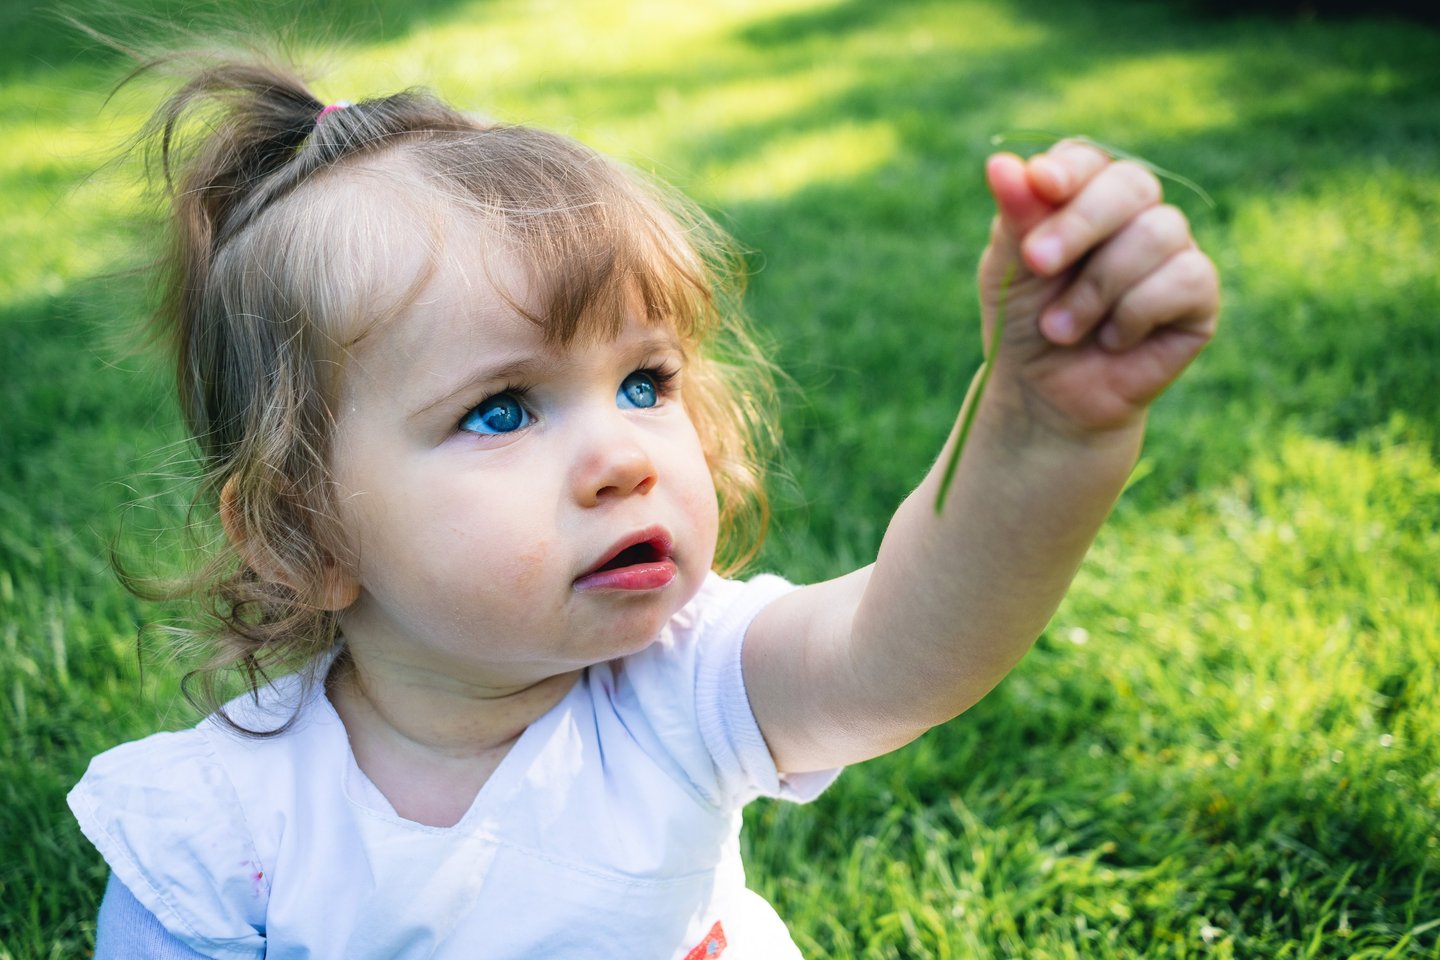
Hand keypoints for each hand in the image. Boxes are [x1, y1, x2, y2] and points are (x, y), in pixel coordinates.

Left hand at [977, 140, 1219, 438]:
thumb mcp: (1007, 270)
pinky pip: (1184, 278)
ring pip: (1158, 232)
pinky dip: (1135, 313)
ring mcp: (1172, 250)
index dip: (1069, 169)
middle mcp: (1135, 214)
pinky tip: (1112, 341)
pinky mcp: (1199, 295)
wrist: (1045, 396)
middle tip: (1038, 263)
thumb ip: (1014, 218)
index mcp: (1084, 196)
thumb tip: (1000, 163)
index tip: (1040, 184)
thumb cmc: (1025, 324)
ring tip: (1060, 329)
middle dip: (1080, 223)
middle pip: (1131, 184)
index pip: (1088, 159)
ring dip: (1097, 287)